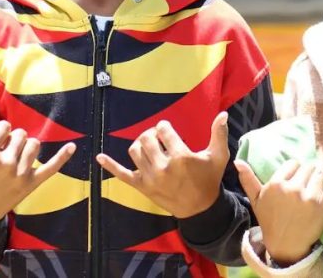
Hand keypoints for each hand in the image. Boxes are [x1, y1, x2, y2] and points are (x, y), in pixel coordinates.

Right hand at [0, 113, 74, 220]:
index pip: (3, 127)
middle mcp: (5, 163)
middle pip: (21, 134)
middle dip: (12, 140)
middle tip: (2, 153)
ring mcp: (20, 174)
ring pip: (34, 145)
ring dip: (26, 147)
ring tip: (14, 158)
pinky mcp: (32, 183)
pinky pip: (52, 167)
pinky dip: (63, 156)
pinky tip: (73, 145)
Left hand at [96, 112, 229, 218]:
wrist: (199, 208)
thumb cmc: (209, 179)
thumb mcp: (218, 156)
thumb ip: (219, 134)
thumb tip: (223, 114)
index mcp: (181, 157)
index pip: (164, 131)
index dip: (164, 127)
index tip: (167, 129)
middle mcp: (163, 166)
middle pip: (147, 138)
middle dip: (151, 133)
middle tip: (158, 137)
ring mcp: (150, 177)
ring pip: (134, 151)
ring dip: (140, 143)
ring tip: (149, 145)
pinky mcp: (141, 186)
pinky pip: (121, 174)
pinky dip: (109, 165)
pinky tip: (99, 157)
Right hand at [236, 158, 322, 266]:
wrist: (285, 246)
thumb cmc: (270, 221)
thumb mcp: (256, 201)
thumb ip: (248, 180)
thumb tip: (237, 161)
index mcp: (276, 184)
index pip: (293, 164)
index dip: (294, 172)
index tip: (292, 182)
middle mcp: (293, 188)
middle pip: (307, 167)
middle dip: (307, 175)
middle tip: (303, 189)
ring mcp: (309, 196)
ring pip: (319, 172)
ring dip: (319, 177)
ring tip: (314, 189)